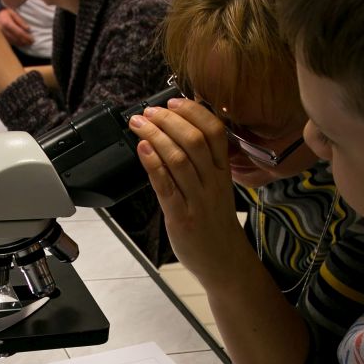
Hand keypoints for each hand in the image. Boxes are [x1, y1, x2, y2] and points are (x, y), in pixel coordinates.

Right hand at [0, 8, 33, 47]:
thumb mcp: (12, 13)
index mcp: (7, 24)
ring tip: (27, 43)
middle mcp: (3, 31)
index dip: (26, 37)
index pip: (19, 33)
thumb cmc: (4, 13)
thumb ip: (20, 21)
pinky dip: (16, 44)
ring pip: (13, 42)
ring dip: (21, 44)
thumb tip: (28, 29)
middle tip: (31, 42)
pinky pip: (9, 43)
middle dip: (25, 41)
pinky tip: (20, 43)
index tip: (32, 39)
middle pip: (16, 39)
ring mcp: (0, 36)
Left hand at [128, 98, 245, 286]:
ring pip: (178, 159)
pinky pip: (166, 186)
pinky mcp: (182, 217)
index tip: (173, 101)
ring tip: (138, 124)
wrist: (225, 262)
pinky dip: (152, 163)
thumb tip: (178, 134)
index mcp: (224, 172)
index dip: (193, 111)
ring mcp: (198, 200)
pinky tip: (142, 149)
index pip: (214, 132)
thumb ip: (203, 164)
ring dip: (155, 136)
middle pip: (194, 140)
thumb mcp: (217, 188)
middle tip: (148, 111)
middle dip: (168, 120)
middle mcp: (213, 183)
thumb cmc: (216, 224)